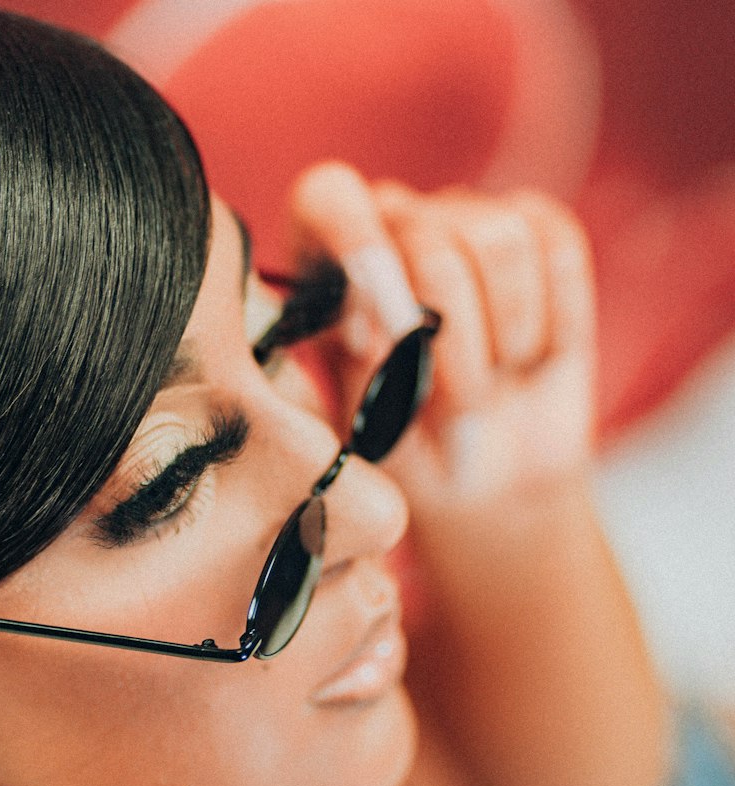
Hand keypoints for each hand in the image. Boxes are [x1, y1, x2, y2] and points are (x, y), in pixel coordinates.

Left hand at [287, 163, 595, 514]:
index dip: (355, 240)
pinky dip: (558, 316)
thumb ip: (355, 371)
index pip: (329, 197)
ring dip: (507, 334)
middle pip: (427, 234)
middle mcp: (395, 227)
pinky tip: (536, 357)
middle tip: (456, 410)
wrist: (484, 485)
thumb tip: (368, 319)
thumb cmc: (407, 458)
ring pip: (500, 240)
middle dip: (451, 341)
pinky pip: (559, 245)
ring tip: (494, 384)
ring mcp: (469, 224)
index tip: (380, 325)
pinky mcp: (539, 235)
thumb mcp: (366, 433)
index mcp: (329, 266)